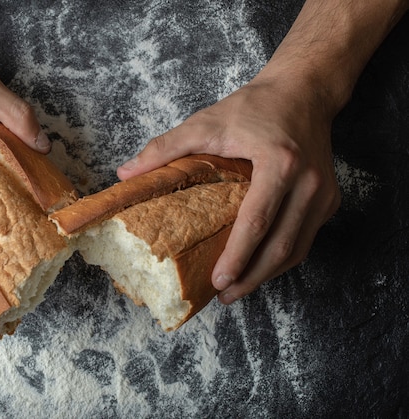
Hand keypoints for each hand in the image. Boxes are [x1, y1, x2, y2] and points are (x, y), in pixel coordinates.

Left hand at [117, 75, 340, 303]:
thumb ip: (165, 148)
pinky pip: (305, 237)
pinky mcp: (329, 199)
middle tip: (225, 296)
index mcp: (280, 163)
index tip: (218, 282)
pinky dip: (282, 257)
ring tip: (238, 289)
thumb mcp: (206, 121)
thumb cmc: (255, 106)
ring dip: (267, 274)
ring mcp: (324, 193)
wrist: (304, 91)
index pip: (257, 221)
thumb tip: (126, 174)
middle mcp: (310, 183)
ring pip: (298, 249)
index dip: (237, 256)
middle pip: (282, 246)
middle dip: (252, 278)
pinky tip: (259, 265)